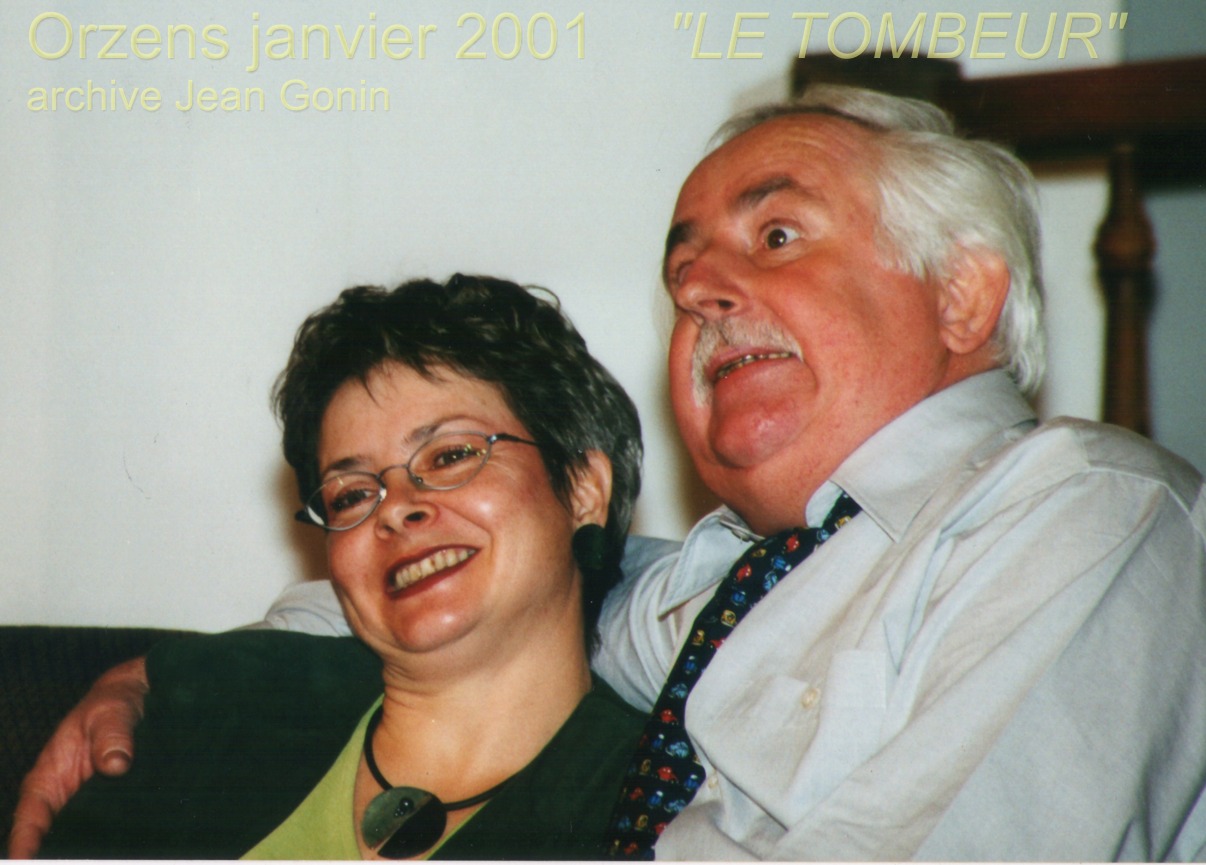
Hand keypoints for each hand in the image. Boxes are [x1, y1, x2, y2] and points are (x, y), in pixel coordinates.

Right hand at [7, 656, 148, 858]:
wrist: (141, 698)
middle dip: (60, 858)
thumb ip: (113, 735)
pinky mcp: (116, 807)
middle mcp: (65, 799)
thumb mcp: (112, 712)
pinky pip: (111, 831)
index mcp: (49, 777)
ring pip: (84, 840)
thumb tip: (117, 764)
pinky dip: (116, 844)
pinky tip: (131, 852)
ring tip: (108, 859)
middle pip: (54, 839)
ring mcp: (91, 806)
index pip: (30, 817)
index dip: (25, 843)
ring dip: (93, 852)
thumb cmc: (115, 704)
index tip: (24, 862)